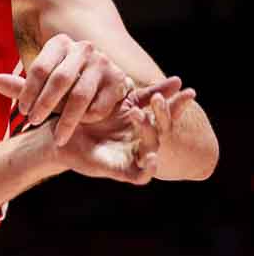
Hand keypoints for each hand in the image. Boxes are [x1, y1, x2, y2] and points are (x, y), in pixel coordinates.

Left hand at [0, 33, 129, 144]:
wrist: (104, 89)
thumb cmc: (67, 88)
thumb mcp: (44, 87)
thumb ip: (21, 87)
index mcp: (61, 43)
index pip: (39, 67)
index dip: (28, 91)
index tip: (23, 111)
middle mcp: (83, 48)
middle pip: (59, 79)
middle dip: (45, 104)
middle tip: (34, 122)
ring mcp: (103, 62)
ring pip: (79, 95)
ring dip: (66, 119)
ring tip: (57, 135)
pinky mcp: (119, 79)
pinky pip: (99, 104)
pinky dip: (89, 118)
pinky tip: (83, 125)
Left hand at [56, 78, 196, 184]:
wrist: (64, 133)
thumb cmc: (93, 115)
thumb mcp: (120, 99)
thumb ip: (146, 92)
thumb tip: (178, 79)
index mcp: (145, 123)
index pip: (167, 113)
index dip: (179, 104)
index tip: (190, 91)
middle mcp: (144, 141)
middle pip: (162, 130)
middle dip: (163, 114)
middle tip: (157, 99)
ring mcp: (134, 156)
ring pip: (152, 148)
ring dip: (148, 132)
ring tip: (138, 114)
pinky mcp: (122, 172)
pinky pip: (141, 175)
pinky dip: (148, 168)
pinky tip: (151, 157)